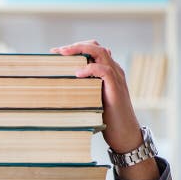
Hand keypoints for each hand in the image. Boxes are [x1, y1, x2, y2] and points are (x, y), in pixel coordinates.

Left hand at [51, 40, 158, 179]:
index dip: (76, 48)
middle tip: (57, 51)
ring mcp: (116, 78)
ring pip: (101, 53)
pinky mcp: (116, 87)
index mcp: (108, 71)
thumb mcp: (91, 99)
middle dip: (75, 46)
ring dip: (80, 51)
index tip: (56, 52)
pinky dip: (90, 69)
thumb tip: (60, 88)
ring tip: (64, 54)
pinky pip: (105, 70)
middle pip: (96, 47)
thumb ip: (82, 89)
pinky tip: (77, 74)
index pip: (93, 50)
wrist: (124, 133)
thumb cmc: (107, 119)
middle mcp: (114, 70)